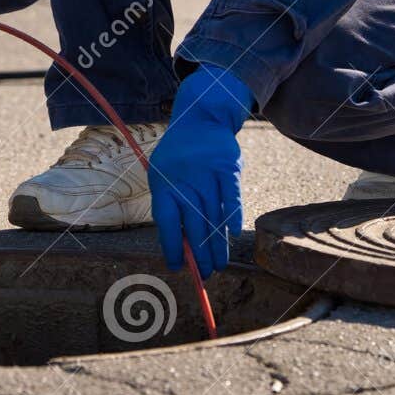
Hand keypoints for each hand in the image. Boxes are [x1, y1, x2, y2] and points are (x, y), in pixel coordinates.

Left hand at [147, 66, 254, 277]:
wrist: (200, 119)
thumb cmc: (178, 156)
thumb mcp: (163, 176)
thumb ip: (170, 208)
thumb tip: (178, 247)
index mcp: (163, 186)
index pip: (166, 223)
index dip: (172, 247)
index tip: (177, 267)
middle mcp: (185, 182)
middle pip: (192, 225)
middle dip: (198, 254)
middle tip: (204, 274)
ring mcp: (207, 175)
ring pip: (212, 217)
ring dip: (216, 244)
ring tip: (218, 265)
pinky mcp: (228, 168)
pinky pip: (231, 197)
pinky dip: (232, 215)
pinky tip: (231, 234)